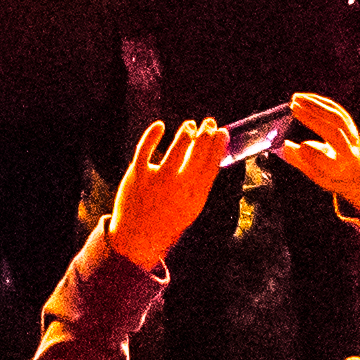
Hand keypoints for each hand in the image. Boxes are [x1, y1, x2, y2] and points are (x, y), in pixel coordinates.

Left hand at [103, 115, 224, 270]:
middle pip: (197, 154)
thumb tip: (213, 155)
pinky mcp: (138, 174)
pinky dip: (153, 134)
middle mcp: (179, 187)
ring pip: (176, 148)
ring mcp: (158, 180)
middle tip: (209, 122)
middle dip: (206, 134)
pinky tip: (160, 126)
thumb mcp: (192, 205)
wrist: (139, 237)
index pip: (211, 164)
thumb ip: (201, 183)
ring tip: (189, 126)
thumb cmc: (168, 217)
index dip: (218, 145)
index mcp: (195, 196)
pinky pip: (145, 148)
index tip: (222, 131)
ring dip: (185, 133)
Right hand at [263, 91, 359, 213]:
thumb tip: (285, 147)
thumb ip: (301, 162)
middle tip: (294, 109)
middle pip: (335, 133)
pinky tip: (304, 97)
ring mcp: (353, 135)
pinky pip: (336, 109)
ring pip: (336, 117)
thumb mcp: (317, 176)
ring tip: (295, 99)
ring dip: (315, 105)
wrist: (359, 169)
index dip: (313, 155)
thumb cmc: (333, 174)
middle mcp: (351, 151)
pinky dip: (319, 101)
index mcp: (342, 169)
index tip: (298, 147)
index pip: (330, 162)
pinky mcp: (350, 124)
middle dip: (313, 119)